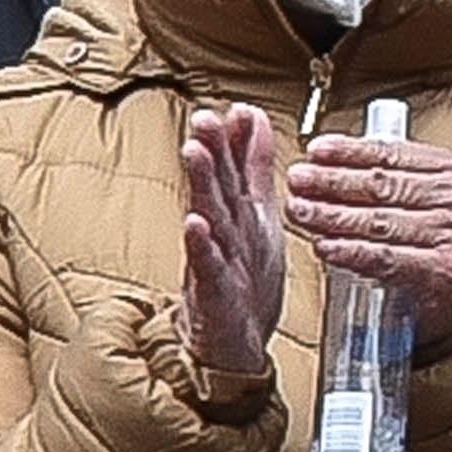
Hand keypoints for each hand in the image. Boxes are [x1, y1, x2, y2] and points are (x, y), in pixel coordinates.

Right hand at [174, 105, 292, 398]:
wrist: (232, 344)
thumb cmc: (243, 280)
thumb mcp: (256, 215)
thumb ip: (252, 166)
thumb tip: (253, 119)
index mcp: (240, 213)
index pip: (235, 167)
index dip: (236, 138)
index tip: (237, 107)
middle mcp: (225, 232)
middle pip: (217, 185)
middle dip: (211, 150)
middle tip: (204, 118)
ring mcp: (216, 260)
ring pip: (209, 216)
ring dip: (201, 184)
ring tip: (195, 153)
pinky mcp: (212, 292)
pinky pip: (207, 265)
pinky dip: (200, 245)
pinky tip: (195, 224)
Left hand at [279, 125, 451, 353]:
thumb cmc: (428, 240)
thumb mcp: (415, 195)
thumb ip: (379, 173)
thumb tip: (321, 158)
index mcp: (451, 169)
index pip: (391, 154)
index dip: (348, 152)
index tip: (315, 151)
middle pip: (382, 186)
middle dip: (331, 182)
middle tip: (297, 181)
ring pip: (379, 222)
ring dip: (331, 216)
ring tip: (300, 211)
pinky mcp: (446, 270)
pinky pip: (386, 258)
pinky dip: (350, 252)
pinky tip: (324, 246)